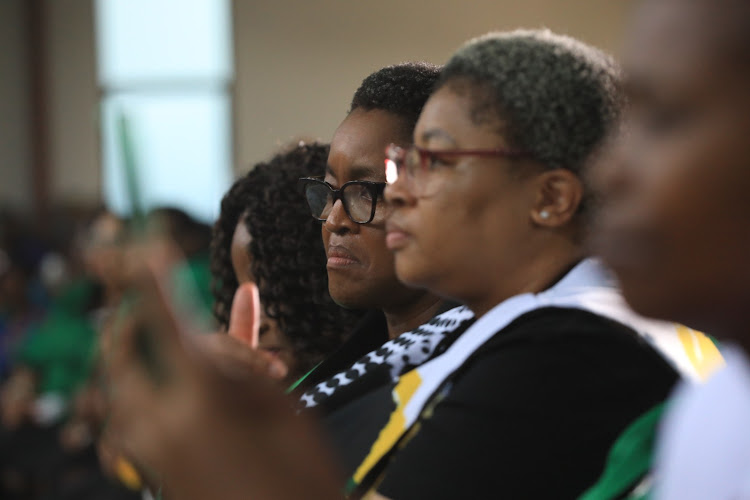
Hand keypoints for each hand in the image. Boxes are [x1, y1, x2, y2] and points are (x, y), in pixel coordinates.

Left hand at [103, 257, 339, 499]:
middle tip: (167, 299)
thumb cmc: (303, 475)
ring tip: (253, 368)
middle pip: (131, 351)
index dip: (152, 280)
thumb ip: (240, 366)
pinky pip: (149, 411)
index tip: (139, 247)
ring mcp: (151, 450)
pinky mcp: (155, 466)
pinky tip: (207, 379)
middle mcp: (159, 424)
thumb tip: (216, 342)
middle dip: (143, 321)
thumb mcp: (283, 408)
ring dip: (171, 359)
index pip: (164, 323)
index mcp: (197, 403)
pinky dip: (172, 389)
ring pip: (136, 380)